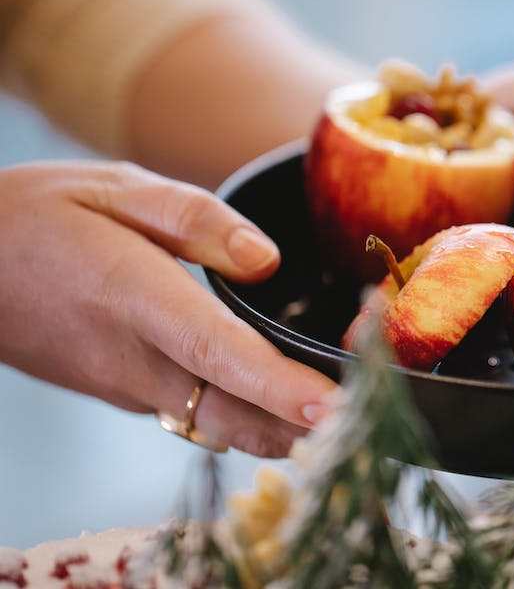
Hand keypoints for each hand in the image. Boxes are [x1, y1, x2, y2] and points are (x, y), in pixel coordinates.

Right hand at [0, 161, 336, 456]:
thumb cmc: (36, 215)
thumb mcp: (113, 187)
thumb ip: (195, 218)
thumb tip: (266, 260)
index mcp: (134, 297)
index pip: (219, 354)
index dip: (279, 387)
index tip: (333, 407)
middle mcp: (134, 358)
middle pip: (232, 413)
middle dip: (305, 425)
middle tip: (373, 412)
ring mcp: (127, 386)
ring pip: (218, 426)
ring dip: (282, 430)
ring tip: (349, 416)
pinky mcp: (125, 393)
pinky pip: (197, 416)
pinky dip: (248, 417)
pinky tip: (287, 405)